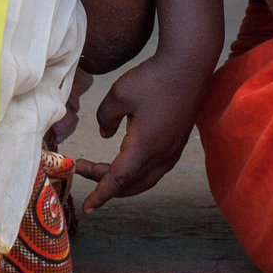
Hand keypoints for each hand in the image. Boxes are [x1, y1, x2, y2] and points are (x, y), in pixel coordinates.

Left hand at [72, 55, 205, 209]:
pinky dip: (137, 174)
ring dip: (123, 181)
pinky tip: (127, 161)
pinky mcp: (178, 143)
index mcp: (145, 147)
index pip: (118, 180)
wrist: (188, 65)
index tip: (87, 207)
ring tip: (102, 170)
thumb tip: (105, 134)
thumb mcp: (118, 95)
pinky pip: (155, 170)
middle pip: (131, 184)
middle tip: (84, 168)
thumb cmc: (154, 78)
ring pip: (145, 180)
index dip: (100, 194)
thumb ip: (105, 118)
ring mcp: (173, 150)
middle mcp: (162, 155)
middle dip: (106, 184)